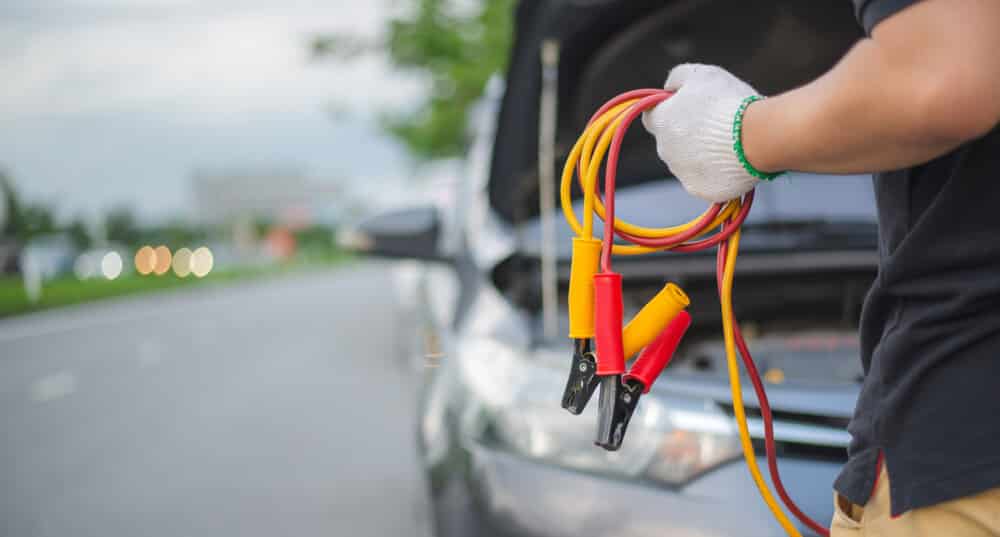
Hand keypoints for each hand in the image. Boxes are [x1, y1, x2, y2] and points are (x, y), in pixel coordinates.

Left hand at [642, 64, 762, 202]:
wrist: (756, 137)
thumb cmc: (727, 102)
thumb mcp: (700, 74)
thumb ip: (677, 78)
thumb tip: (669, 88)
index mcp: (661, 121)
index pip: (652, 116)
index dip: (669, 110)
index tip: (687, 107)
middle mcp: (665, 150)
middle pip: (672, 141)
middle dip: (689, 134)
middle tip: (717, 124)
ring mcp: (682, 173)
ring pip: (689, 161)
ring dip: (703, 153)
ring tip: (731, 141)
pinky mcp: (701, 190)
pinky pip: (705, 179)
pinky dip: (716, 172)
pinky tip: (733, 160)